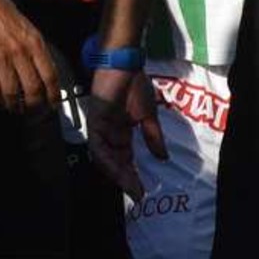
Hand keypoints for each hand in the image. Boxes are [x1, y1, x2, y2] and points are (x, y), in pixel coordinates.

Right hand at [0, 0, 59, 110]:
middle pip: (33, 89)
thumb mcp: (27, 27)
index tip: (53, 102)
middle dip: (33, 103)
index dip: (53, 94)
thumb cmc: (1, 12)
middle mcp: (21, 52)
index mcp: (35, 43)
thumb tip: (42, 69)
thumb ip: (35, 48)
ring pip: (12, 93)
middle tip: (31, 108)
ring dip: (13, 104)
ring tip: (13, 107)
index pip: (50, 75)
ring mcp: (2, 59)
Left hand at [84, 68, 167, 199]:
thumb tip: (163, 157)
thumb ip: (153, 137)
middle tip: (137, 194)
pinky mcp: (95, 123)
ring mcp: (100, 129)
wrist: (124, 64)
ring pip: (106, 159)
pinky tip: (119, 170)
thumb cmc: (135, 84)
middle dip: (126, 180)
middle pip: (115, 163)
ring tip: (131, 186)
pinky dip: (108, 160)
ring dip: (118, 174)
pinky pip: (99, 147)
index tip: (143, 191)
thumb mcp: (148, 115)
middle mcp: (109, 134)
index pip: (125, 160)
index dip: (133, 175)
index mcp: (121, 132)